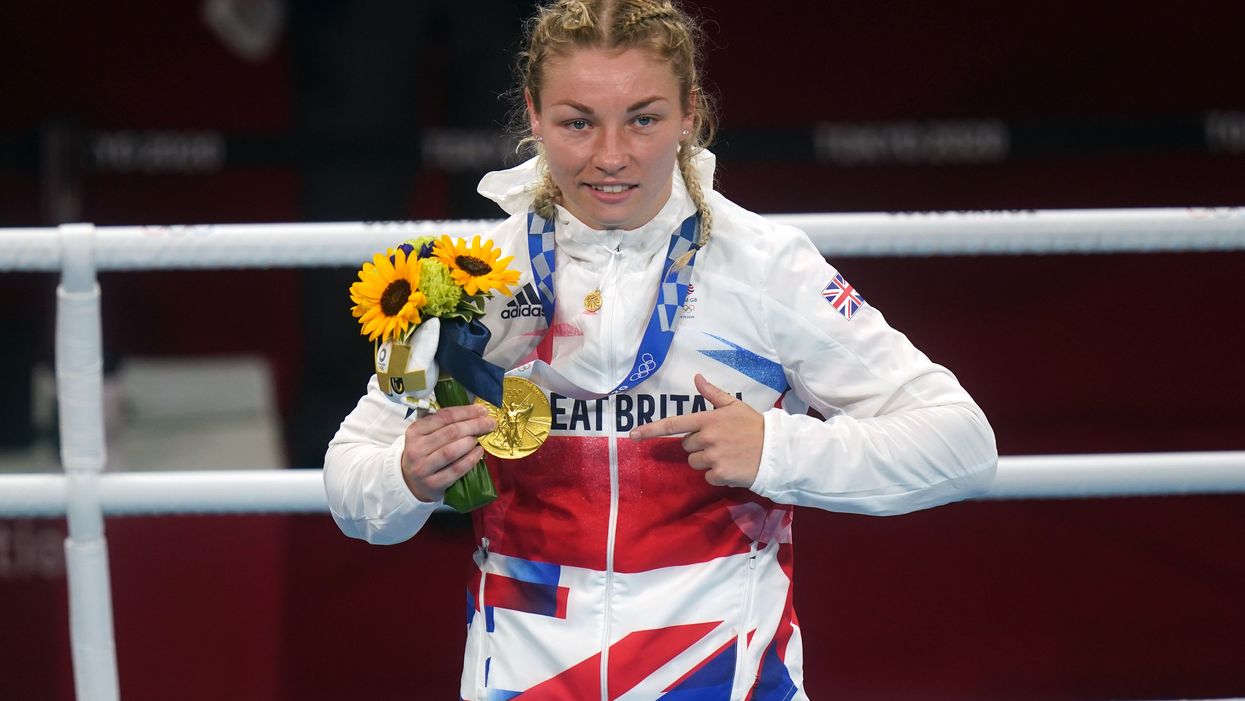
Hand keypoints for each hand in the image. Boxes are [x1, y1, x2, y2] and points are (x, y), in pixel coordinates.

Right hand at [401, 404, 495, 501]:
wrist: (413, 482)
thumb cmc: (426, 453)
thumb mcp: (426, 435)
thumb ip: (444, 423)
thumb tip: (476, 412)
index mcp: (414, 431)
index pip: (443, 417)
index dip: (465, 412)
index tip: (482, 410)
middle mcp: (416, 449)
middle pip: (450, 433)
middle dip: (474, 425)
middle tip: (490, 423)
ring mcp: (423, 468)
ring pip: (451, 451)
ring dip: (470, 442)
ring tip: (481, 437)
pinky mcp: (433, 484)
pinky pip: (456, 469)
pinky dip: (470, 460)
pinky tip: (479, 452)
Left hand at [629, 374, 763, 487]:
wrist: (777, 450)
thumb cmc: (755, 426)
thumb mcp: (734, 406)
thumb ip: (713, 394)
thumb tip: (697, 377)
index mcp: (708, 420)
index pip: (673, 424)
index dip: (651, 430)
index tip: (632, 435)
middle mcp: (707, 438)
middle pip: (687, 446)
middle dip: (699, 446)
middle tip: (721, 442)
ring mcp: (713, 457)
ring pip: (695, 462)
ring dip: (707, 461)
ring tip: (728, 454)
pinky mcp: (720, 474)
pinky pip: (708, 476)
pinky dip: (718, 474)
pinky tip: (732, 466)